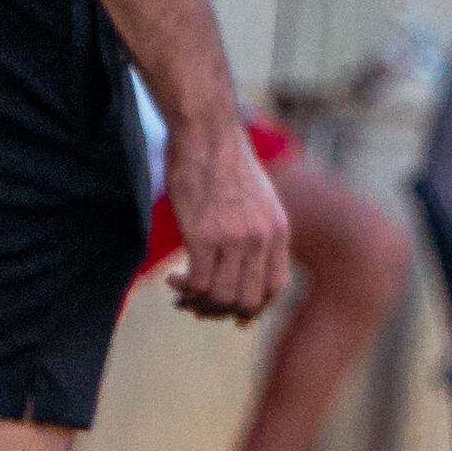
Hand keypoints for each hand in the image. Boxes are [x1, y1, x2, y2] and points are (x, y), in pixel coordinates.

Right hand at [161, 112, 290, 322]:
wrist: (206, 134)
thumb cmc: (224, 163)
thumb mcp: (259, 199)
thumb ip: (258, 231)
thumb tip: (243, 264)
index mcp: (279, 231)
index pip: (275, 287)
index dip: (255, 308)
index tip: (235, 316)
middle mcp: (262, 239)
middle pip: (247, 300)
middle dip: (220, 311)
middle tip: (197, 307)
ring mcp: (234, 238)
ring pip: (221, 296)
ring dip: (197, 302)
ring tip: (181, 293)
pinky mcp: (204, 235)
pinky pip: (198, 282)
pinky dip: (183, 288)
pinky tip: (172, 280)